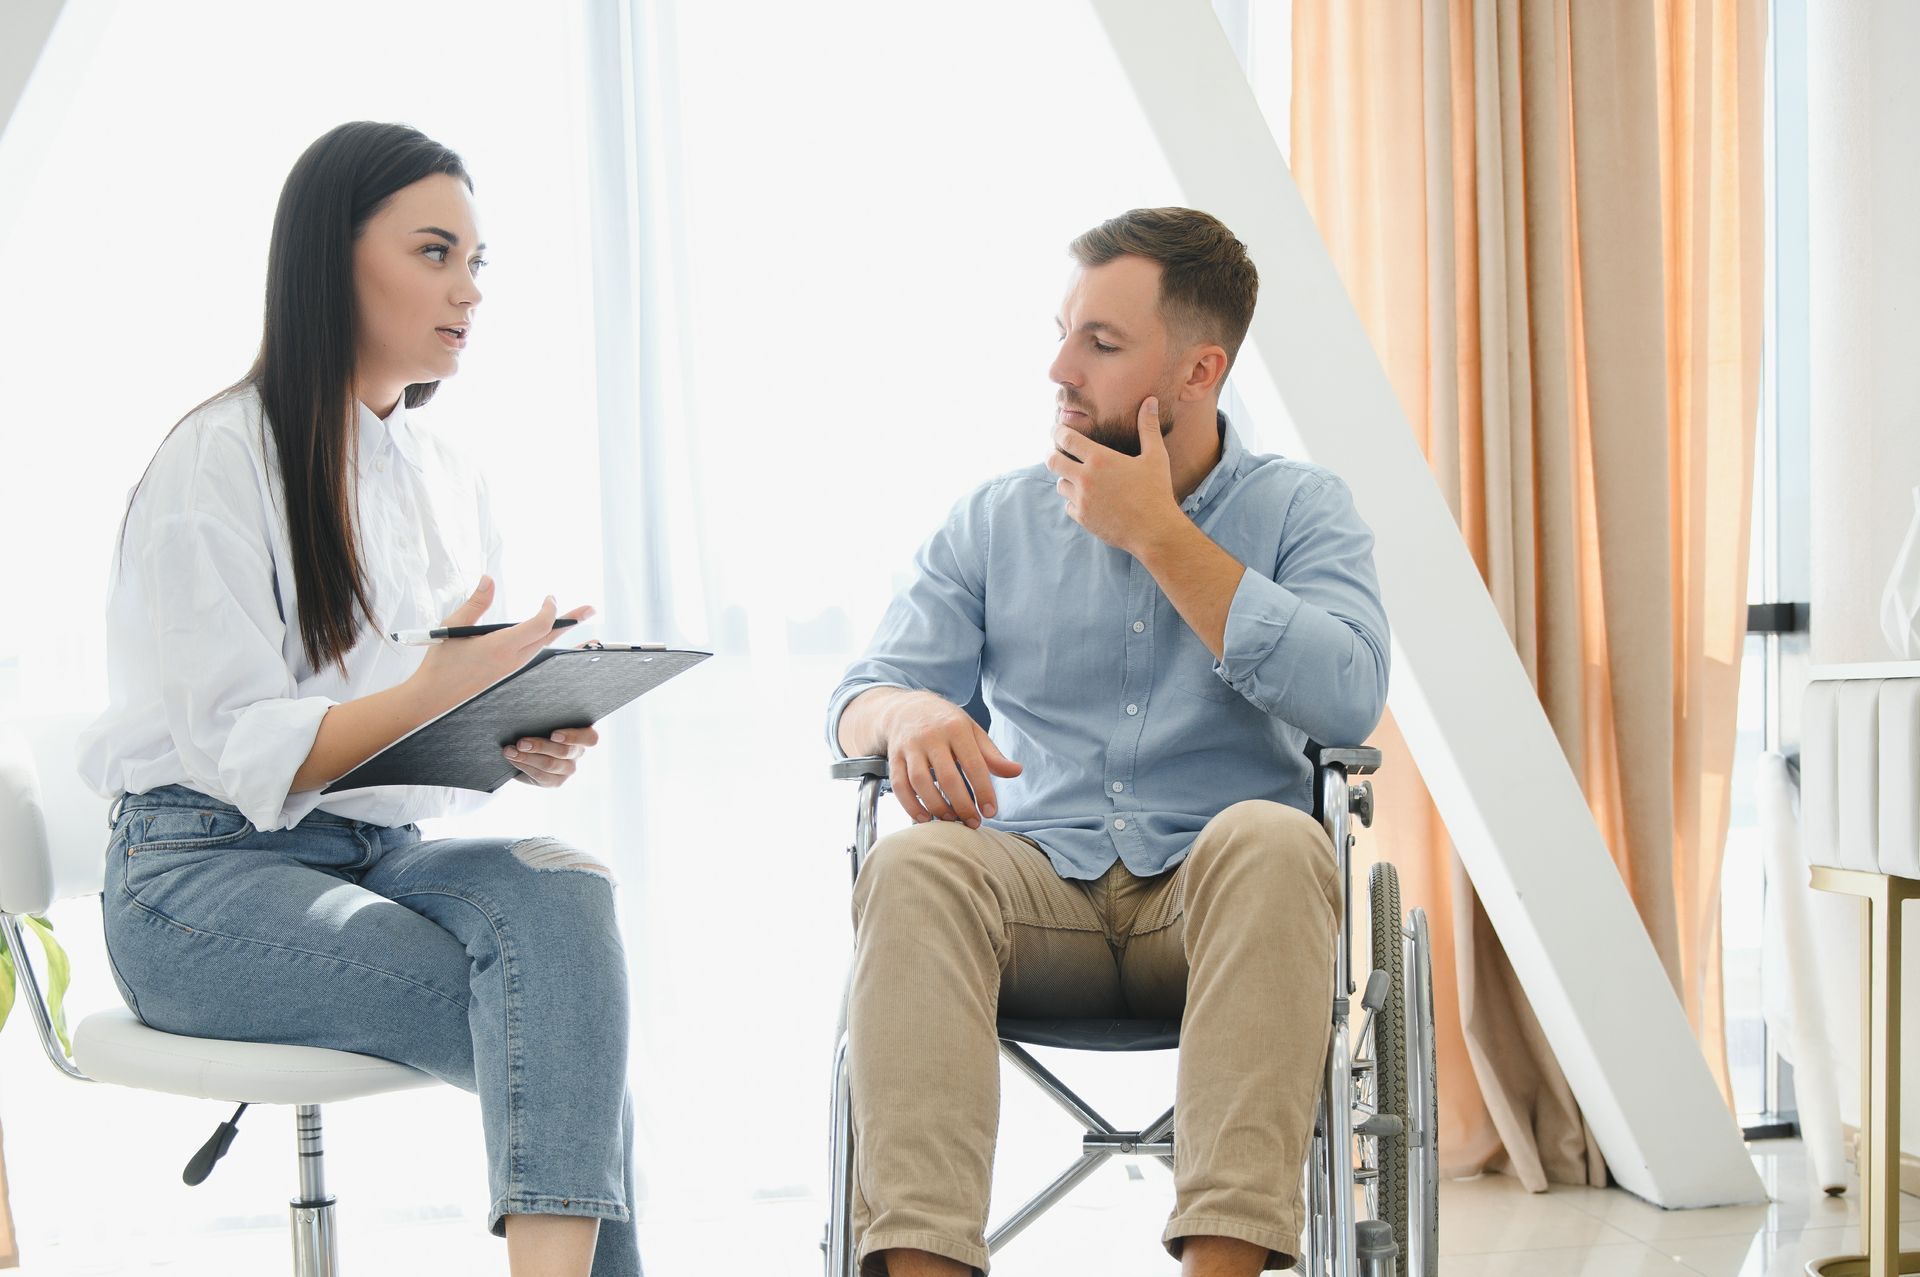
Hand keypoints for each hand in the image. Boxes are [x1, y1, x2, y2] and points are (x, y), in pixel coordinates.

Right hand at [409, 576, 595, 707]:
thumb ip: (475, 603)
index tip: (550, 597)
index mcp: (500, 647)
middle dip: (570, 621)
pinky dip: (544, 647)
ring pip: (543, 649)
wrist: (432, 702)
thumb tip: (488, 578)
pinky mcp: (509, 680)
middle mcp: (512, 661)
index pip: (539, 625)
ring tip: (574, 621)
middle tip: (590, 609)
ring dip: (559, 633)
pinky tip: (549, 642)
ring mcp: (513, 673)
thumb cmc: (440, 664)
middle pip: (549, 637)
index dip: (550, 609)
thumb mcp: (453, 627)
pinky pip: (534, 661)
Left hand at [505, 723, 598, 786]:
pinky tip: (513, 759)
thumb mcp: (546, 719)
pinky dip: (524, 766)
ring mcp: (568, 769)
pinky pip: (541, 776)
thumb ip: (546, 716)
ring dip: (527, 757)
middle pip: (564, 752)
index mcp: (582, 735)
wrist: (528, 746)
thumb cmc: (540, 726)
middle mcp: (578, 753)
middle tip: (521, 742)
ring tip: (510, 751)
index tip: (554, 734)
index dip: (573, 737)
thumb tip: (530, 704)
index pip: (590, 738)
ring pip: (550, 764)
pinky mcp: (555, 781)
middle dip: (540, 746)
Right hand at [881, 690, 1022, 828]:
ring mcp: (910, 747)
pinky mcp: (893, 757)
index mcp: (956, 728)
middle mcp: (931, 736)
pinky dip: (911, 805)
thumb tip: (1016, 771)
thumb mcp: (972, 731)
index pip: (974, 764)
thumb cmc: (945, 723)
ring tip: (951, 820)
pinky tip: (924, 818)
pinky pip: (899, 785)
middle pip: (948, 777)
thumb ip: (992, 755)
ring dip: (937, 806)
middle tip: (972, 822)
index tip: (990, 812)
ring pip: (920, 782)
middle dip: (962, 804)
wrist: (905, 708)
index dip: (983, 791)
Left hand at [1046, 395, 1181, 554]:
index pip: (1066, 438)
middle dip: (1053, 454)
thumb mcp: (1155, 456)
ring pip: (1060, 484)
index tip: (1057, 429)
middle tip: (1058, 451)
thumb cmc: (1157, 491)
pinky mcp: (1083, 519)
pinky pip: (1069, 506)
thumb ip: (1148, 427)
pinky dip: (1074, 501)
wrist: (1155, 530)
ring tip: (1076, 475)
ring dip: (1066, 478)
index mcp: (1100, 459)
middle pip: (1052, 461)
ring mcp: (1082, 501)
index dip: (1058, 431)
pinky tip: (1087, 498)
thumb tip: (1150, 400)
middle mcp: (1085, 479)